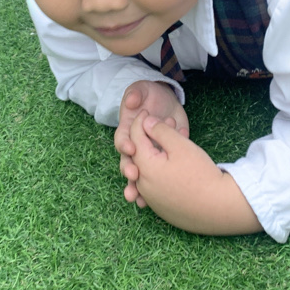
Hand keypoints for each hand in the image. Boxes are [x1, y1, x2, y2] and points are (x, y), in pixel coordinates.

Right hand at [114, 80, 187, 206]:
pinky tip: (158, 200)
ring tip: (139, 199)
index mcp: (127, 130)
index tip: (131, 149)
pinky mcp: (164, 159)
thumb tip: (131, 100)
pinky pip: (159, 176)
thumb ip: (136, 93)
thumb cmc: (148, 94)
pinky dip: (158, 189)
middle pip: (128, 162)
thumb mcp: (142, 89)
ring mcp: (149, 155)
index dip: (125, 144)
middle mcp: (135, 146)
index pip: (122, 140)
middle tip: (133, 176)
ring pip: (141, 175)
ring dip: (139, 188)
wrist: (166, 100)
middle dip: (129, 170)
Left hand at [129, 112, 259, 234]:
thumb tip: (146, 123)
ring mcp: (152, 200)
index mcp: (144, 168)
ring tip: (166, 144)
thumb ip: (160, 131)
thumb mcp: (181, 146)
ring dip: (152, 155)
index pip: (134, 138)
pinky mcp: (162, 209)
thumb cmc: (201, 173)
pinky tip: (171, 165)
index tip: (147, 112)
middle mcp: (143, 186)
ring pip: (145, 171)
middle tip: (160, 127)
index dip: (140, 122)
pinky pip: (154, 186)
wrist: (219, 207)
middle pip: (138, 155)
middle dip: (146, 138)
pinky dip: (159, 172)